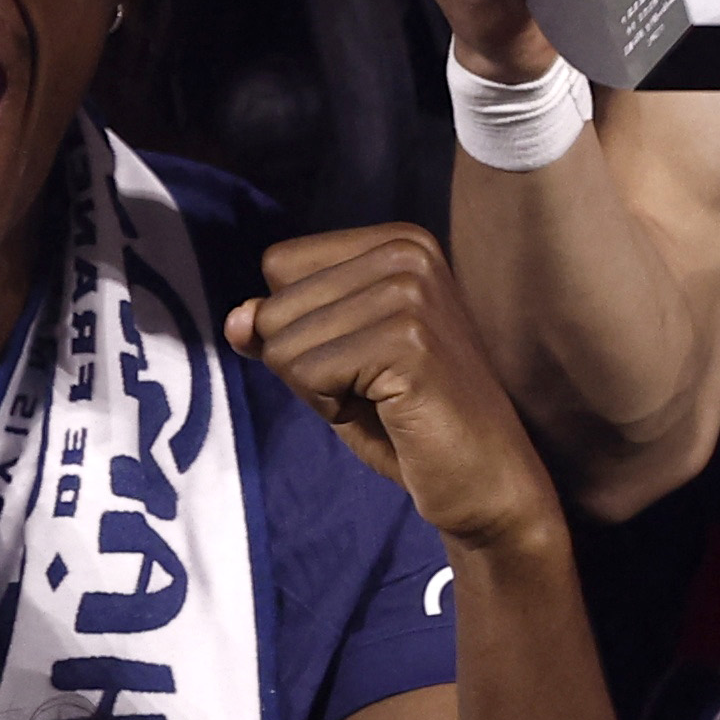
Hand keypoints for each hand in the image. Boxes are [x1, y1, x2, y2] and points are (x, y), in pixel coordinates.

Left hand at [230, 223, 562, 549]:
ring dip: (318, 388)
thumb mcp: (326, 360)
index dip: (298, 325)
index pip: (278, 265)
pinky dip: (331, 406)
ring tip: (383, 398)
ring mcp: (413, 293)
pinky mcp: (410, 341)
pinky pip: (307, 374)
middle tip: (374, 386)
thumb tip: (237, 319)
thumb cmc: (403, 417)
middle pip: (274, 305)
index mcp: (397, 242)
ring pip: (283, 342)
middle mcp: (409, 253)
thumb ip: (277, 328)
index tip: (361, 353)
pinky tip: (388, 411)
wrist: (483, 478)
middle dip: (304, 361)